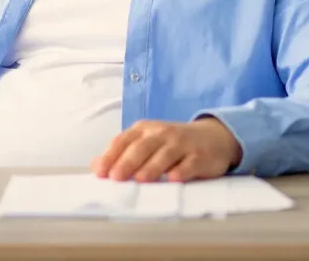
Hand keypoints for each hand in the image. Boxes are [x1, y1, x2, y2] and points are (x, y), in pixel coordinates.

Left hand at [91, 118, 241, 182]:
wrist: (213, 137)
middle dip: (128, 162)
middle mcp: (162, 134)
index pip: (124, 140)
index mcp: (145, 129)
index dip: (111, 155)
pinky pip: (189, 163)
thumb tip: (96, 166)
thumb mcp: (147, 142)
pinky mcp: (200, 156)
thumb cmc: (173, 143)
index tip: (101, 172)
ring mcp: (182, 144)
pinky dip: (181, 170)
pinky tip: (173, 178)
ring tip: (141, 179)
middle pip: (142, 147)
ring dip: (152, 167)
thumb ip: (123, 152)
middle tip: (116, 177)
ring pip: (165, 155)